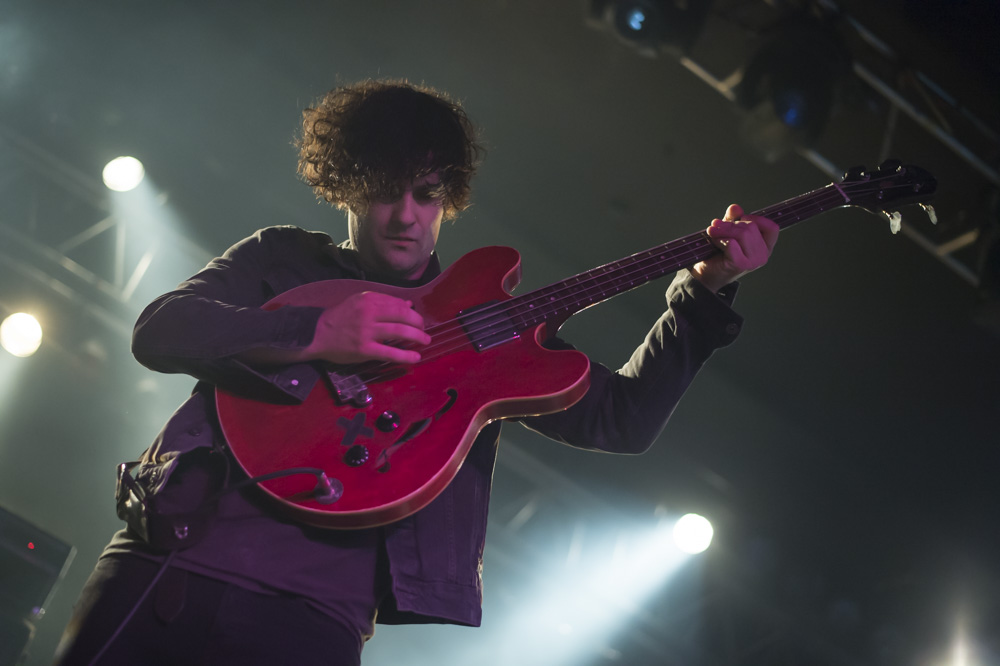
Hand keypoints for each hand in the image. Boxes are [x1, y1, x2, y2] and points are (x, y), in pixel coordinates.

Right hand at [305, 291, 431, 364]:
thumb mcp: (359, 302)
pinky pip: (390, 352)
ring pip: (400, 332)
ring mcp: (367, 332)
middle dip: (418, 323)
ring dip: (417, 337)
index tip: (417, 319)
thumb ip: (382, 302)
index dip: (411, 312)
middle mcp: (369, 313)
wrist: (315, 333)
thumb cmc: (339, 318)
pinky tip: (415, 357)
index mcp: (368, 299)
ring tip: (425, 341)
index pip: (397, 303)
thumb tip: (408, 304)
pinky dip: (405, 355)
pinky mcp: (365, 349)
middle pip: (403, 315)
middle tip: (424, 330)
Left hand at [689, 204, 778, 292]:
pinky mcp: (740, 264)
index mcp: (765, 247)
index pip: (772, 228)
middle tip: (716, 225)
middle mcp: (763, 255)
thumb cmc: (719, 253)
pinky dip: (720, 239)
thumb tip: (735, 208)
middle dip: (731, 224)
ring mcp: (753, 261)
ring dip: (724, 230)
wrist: (706, 274)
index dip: (757, 219)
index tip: (741, 218)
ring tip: (712, 232)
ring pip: (743, 234)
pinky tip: (714, 241)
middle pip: (752, 227)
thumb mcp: (729, 232)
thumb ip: (733, 219)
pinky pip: (732, 243)